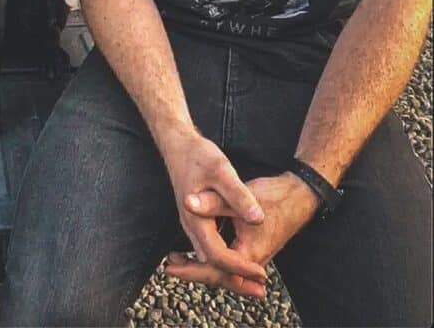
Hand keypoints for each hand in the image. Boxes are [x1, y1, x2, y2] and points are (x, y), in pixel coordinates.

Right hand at [161, 128, 268, 286]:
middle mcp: (191, 226)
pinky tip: (237, 260)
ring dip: (229, 272)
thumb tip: (257, 219)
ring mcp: (191, 224)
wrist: (177, 144)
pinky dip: (222, 260)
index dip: (240, 267)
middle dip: (235, 280)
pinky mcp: (195, 220)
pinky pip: (207, 248)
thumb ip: (238, 196)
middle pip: (210, 264)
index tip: (262, 274)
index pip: (217, 256)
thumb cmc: (198, 155)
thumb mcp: (221, 170)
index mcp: (196, 219)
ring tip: (253, 281)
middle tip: (260, 291)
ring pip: (208, 258)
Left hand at [164, 172, 320, 298]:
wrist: (300, 195)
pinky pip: (232, 262)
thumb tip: (187, 202)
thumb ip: (213, 201)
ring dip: (203, 266)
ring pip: (225, 269)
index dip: (190, 268)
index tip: (169, 266)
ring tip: (178, 262)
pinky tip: (202, 254)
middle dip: (194, 271)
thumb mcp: (239, 195)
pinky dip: (215, 261)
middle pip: (219, 274)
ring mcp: (255, 256)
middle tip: (168, 267)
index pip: (214, 269)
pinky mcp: (255, 249)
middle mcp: (253, 261)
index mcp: (248, 252)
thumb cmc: (273, 196)